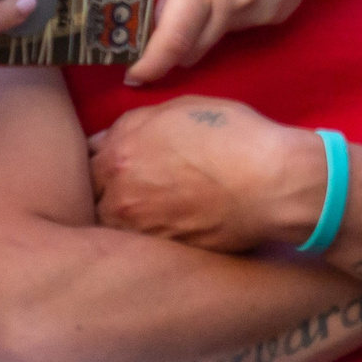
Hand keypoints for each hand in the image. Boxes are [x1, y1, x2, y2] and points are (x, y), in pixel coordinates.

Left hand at [90, 96, 320, 252]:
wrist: (274, 184)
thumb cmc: (236, 137)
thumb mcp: (185, 108)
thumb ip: (138, 121)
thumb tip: (113, 135)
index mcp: (119, 155)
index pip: (87, 160)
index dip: (107, 159)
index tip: (122, 162)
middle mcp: (120, 196)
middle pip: (96, 197)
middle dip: (111, 191)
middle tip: (139, 187)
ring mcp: (141, 230)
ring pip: (117, 226)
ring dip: (129, 219)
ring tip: (156, 210)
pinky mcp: (164, 253)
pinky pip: (145, 245)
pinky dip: (154, 236)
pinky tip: (176, 224)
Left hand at [108, 0, 361, 85]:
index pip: (172, 38)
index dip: (149, 63)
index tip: (130, 74)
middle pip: (190, 46)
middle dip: (166, 41)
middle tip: (156, 9)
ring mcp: (263, 7)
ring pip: (216, 34)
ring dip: (197, 21)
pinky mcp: (283, 8)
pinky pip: (242, 24)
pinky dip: (226, 12)